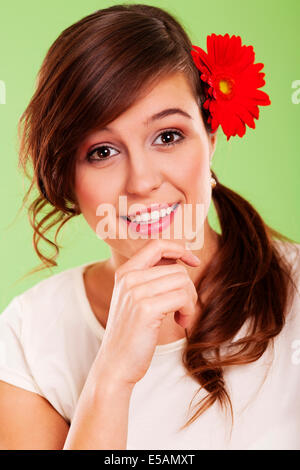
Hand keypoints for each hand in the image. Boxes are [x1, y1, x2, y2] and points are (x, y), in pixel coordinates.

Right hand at [96, 239, 200, 386]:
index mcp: (125, 273)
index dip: (179, 249)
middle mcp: (129, 278)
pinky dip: (189, 310)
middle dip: (188, 289)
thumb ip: (151, 279)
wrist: (115, 364)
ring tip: (181, 316)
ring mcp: (136, 292)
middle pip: (176, 269)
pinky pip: (182, 297)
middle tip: (183, 309)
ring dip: (190, 301)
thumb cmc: (132, 334)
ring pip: (182, 281)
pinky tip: (180, 322)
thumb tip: (180, 263)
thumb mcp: (135, 300)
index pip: (156, 245)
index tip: (193, 261)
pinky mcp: (146, 308)